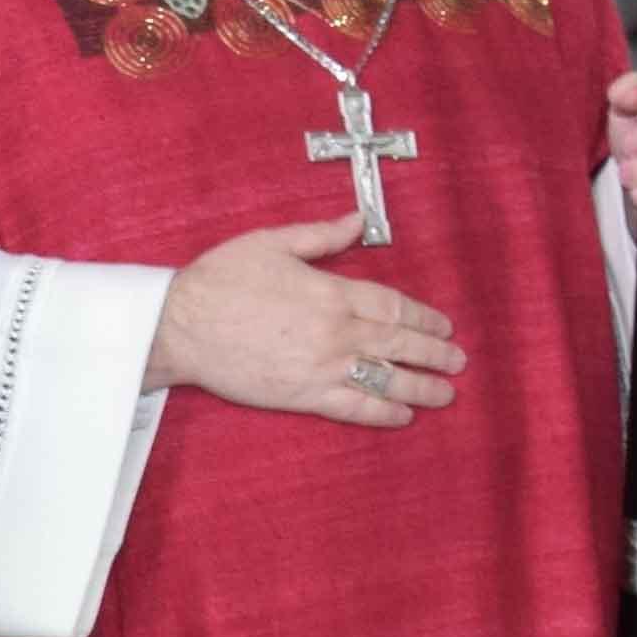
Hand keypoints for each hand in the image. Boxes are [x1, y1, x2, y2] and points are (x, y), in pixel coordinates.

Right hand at [143, 213, 466, 429]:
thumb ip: (321, 236)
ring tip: (445, 393)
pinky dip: (381, 413)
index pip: (392, 306)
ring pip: (384, 379)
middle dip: (433, 353)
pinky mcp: (302, 395)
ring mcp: (321, 367)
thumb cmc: (219, 279)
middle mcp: (335, 332)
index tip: (443, 325)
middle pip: (397, 343)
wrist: (179, 326)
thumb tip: (360, 221)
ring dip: (421, 387)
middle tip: (457, 361)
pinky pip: (353, 407)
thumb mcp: (270, 243)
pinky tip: (402, 416)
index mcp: (331, 292)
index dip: (423, 317)